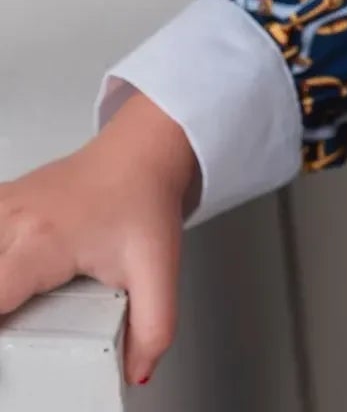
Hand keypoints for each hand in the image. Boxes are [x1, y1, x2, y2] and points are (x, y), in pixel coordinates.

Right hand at [0, 91, 199, 386]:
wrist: (145, 152)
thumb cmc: (143, 199)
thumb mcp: (157, 271)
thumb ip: (152, 328)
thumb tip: (136, 369)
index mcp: (42, 243)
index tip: (6, 338)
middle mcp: (14, 221)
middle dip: (0, 301)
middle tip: (18, 319)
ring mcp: (5, 205)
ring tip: (15, 295)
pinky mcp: (4, 201)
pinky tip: (10, 269)